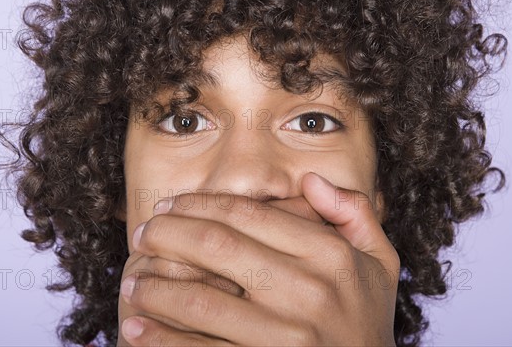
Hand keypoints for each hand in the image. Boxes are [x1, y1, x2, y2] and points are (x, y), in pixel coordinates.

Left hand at [117, 172, 399, 345]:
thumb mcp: (379, 262)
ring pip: (201, 300)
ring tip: (132, 279)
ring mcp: (287, 337)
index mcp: (330, 255)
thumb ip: (353, 213)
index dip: (200, 204)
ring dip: (155, 285)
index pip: (249, 214)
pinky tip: (137, 328)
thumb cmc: (365, 321)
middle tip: (143, 233)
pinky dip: (161, 339)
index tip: (171, 205)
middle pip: (217, 246)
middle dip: (166, 234)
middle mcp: (310, 292)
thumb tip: (310, 181)